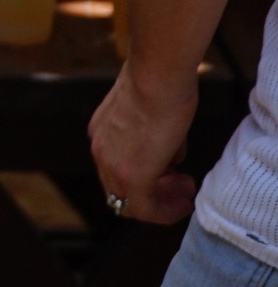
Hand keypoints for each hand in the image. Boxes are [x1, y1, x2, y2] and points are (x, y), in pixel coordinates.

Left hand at [90, 59, 198, 222]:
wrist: (157, 76)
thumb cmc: (160, 83)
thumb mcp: (151, 111)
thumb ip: (154, 136)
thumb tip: (170, 154)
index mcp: (101, 132)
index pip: (116, 167)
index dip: (145, 175)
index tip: (170, 175)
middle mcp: (100, 149)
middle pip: (121, 188)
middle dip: (154, 191)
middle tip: (180, 186)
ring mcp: (112, 164)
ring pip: (133, 201)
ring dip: (162, 201)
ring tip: (186, 193)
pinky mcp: (132, 175)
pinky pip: (146, 208)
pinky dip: (166, 211)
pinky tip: (185, 202)